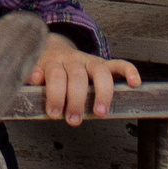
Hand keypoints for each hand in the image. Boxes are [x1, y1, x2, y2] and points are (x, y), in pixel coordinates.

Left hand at [26, 36, 141, 124]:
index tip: (55, 113)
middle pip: (77, 76)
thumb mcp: (35, 72)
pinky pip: (120, 64)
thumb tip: (33, 77)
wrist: (55, 48)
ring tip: (100, 113)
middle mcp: (74, 60)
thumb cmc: (47, 69)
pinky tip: (134, 83)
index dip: (55, 95)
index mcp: (54, 62)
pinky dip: (129, 71)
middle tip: (74, 120)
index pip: (55, 76)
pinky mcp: (105, 64)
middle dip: (76, 100)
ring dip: (102, 93)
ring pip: (100, 72)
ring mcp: (91, 61)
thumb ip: (34, 75)